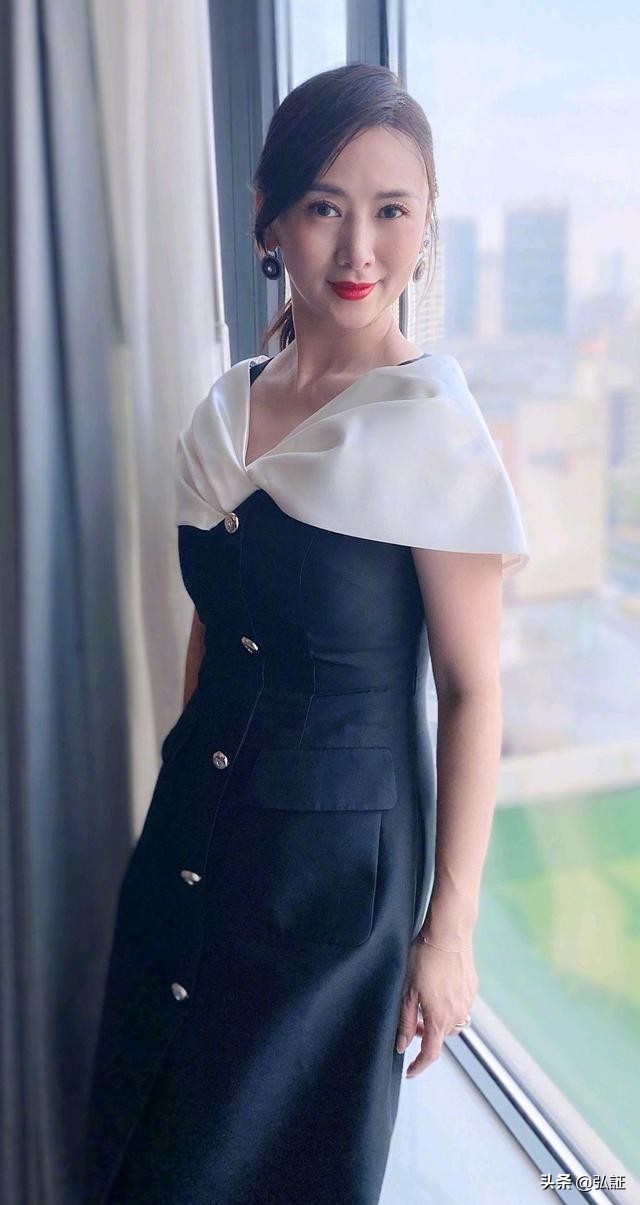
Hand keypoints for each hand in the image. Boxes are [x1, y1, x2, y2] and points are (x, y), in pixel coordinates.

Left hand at [395, 936, 477, 1077]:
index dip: (419, 1065)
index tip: (410, 1071)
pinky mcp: (472, 989)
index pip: (431, 1053)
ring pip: (451, 1022)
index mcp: (439, 1018)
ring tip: (423, 1005)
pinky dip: (448, 1007)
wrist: (449, 934)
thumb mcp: (407, 991)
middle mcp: (457, 1014)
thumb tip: (401, 1045)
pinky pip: (460, 1007)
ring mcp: (467, 1002)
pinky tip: (438, 989)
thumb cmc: (424, 959)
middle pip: (441, 1037)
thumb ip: (404, 1021)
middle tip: (410, 1024)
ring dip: (437, 1021)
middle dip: (424, 1035)